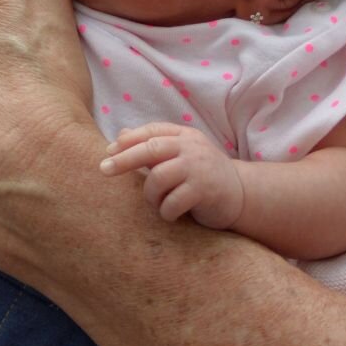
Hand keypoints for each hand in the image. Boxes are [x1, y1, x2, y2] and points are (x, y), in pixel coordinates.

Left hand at [101, 123, 244, 227]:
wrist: (242, 195)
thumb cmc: (202, 176)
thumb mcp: (180, 156)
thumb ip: (154, 146)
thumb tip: (120, 135)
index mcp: (184, 136)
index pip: (151, 131)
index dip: (128, 140)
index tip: (107, 151)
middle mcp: (191, 148)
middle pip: (151, 148)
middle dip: (124, 159)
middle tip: (103, 169)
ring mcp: (199, 168)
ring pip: (159, 177)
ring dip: (150, 195)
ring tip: (156, 204)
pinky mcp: (206, 190)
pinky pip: (173, 201)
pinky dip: (165, 211)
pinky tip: (170, 215)